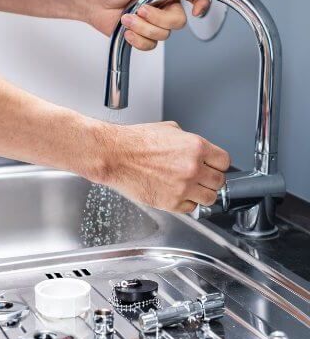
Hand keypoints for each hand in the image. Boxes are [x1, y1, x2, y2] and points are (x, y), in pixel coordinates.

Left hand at [83, 0, 210, 50]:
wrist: (92, 1)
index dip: (201, 3)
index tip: (196, 10)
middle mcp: (162, 6)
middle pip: (178, 22)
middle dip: (157, 19)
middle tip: (141, 9)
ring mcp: (152, 22)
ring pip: (163, 35)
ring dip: (142, 27)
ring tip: (127, 17)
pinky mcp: (141, 35)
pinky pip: (150, 45)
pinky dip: (137, 39)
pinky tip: (127, 30)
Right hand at [95, 121, 229, 212]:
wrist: (114, 155)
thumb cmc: (134, 142)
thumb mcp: (169, 130)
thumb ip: (188, 142)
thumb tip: (194, 150)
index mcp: (196, 147)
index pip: (224, 162)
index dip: (217, 165)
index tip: (212, 168)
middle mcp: (193, 168)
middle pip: (219, 182)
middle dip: (210, 180)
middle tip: (200, 179)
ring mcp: (183, 187)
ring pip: (209, 198)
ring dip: (201, 194)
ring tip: (189, 189)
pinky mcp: (170, 202)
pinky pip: (190, 208)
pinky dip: (185, 204)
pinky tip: (176, 194)